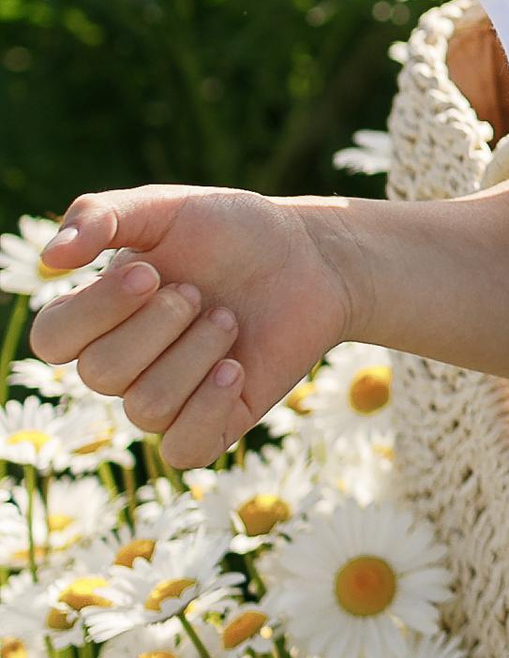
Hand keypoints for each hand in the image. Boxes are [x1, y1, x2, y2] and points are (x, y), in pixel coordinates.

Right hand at [29, 187, 355, 472]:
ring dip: (195, 354)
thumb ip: (102, 216)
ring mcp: (167, 398)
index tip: (152, 271)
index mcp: (98, 314)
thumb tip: (50, 257)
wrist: (308, 258)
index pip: (52, 339)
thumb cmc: (230, 231)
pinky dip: (207, 409)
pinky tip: (235, 369)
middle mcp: (123, 363)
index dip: (95, 310)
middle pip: (102, 374)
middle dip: (160, 325)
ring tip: (229, 318)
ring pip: (146, 409)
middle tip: (198, 292)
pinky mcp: (212, 425)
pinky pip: (183, 450)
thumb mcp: (164, 207)